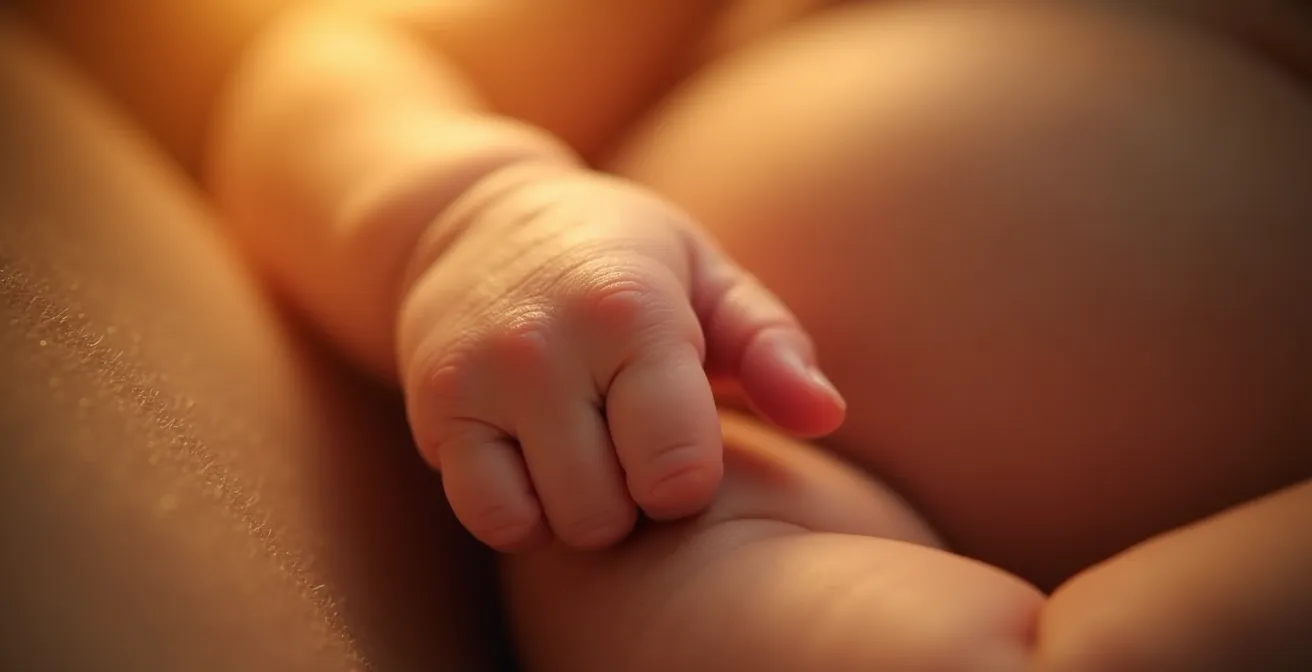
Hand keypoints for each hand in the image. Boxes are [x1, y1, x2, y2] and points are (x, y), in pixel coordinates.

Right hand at [396, 165, 844, 550]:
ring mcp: (479, 381)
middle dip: (636, 499)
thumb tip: (825, 415)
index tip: (683, 445)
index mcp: (632, 312)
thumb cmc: (618, 255)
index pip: (677, 468)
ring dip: (580, 509)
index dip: (690, 479)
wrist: (472, 218)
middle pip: (614, 513)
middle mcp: (546, 347)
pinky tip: (535, 467)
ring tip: (585, 452)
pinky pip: (489, 517)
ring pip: (553, 523)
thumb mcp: (706, 276)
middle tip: (630, 446)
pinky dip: (521, 513)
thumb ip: (771, 345)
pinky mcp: (433, 410)